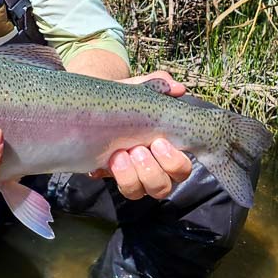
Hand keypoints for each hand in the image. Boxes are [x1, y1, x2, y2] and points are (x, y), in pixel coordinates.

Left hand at [92, 71, 192, 199]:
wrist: (95, 102)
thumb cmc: (126, 99)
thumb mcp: (141, 88)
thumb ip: (160, 84)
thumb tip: (177, 88)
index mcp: (167, 151)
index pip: (181, 169)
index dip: (173, 161)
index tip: (159, 141)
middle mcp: (153, 168)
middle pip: (163, 188)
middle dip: (152, 171)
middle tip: (138, 149)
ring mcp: (132, 176)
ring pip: (140, 192)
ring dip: (132, 177)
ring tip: (120, 154)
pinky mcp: (111, 177)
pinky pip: (117, 187)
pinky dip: (114, 175)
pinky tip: (107, 159)